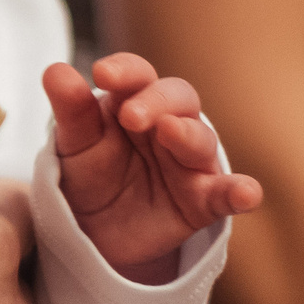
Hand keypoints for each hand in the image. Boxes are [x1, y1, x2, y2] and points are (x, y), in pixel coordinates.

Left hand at [44, 53, 260, 281]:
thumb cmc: (89, 174)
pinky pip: (226, 194)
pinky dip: (240, 192)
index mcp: (133, 101)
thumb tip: (56, 70)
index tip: (102, 73)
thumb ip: (70, 111)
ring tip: (171, 133)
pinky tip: (248, 193)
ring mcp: (188, 163)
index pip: (136, 75)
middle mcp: (168, 124)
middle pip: (178, 99)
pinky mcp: (202, 201)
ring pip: (200, 141)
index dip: (125, 71)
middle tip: (131, 115)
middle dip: (157, 101)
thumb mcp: (73, 145)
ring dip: (189, 136)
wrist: (95, 233)